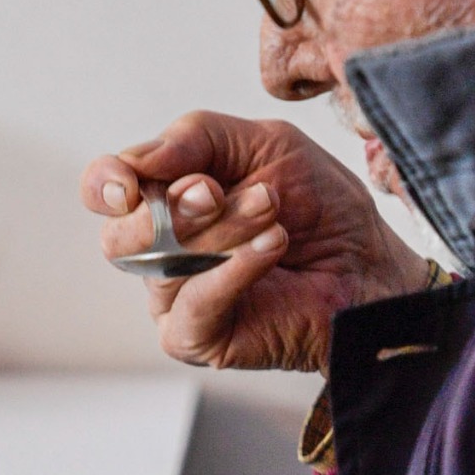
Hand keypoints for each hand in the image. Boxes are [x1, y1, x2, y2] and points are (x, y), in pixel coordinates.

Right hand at [83, 111, 429, 372]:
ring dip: (222, 228)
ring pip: (162, 263)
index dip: (106, 182)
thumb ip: (196, 136)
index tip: (129, 180)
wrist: (370, 263)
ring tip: (272, 211)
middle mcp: (159, 250)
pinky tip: (272, 246)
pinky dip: (234, 269)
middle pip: (122, 234)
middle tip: (216, 190)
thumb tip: (137, 161)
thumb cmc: (318, 207)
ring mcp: (175, 298)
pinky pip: (195, 304)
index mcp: (164, 199)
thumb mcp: (263, 143)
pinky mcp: (198, 338)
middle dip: (173, 206)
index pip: (104, 189)